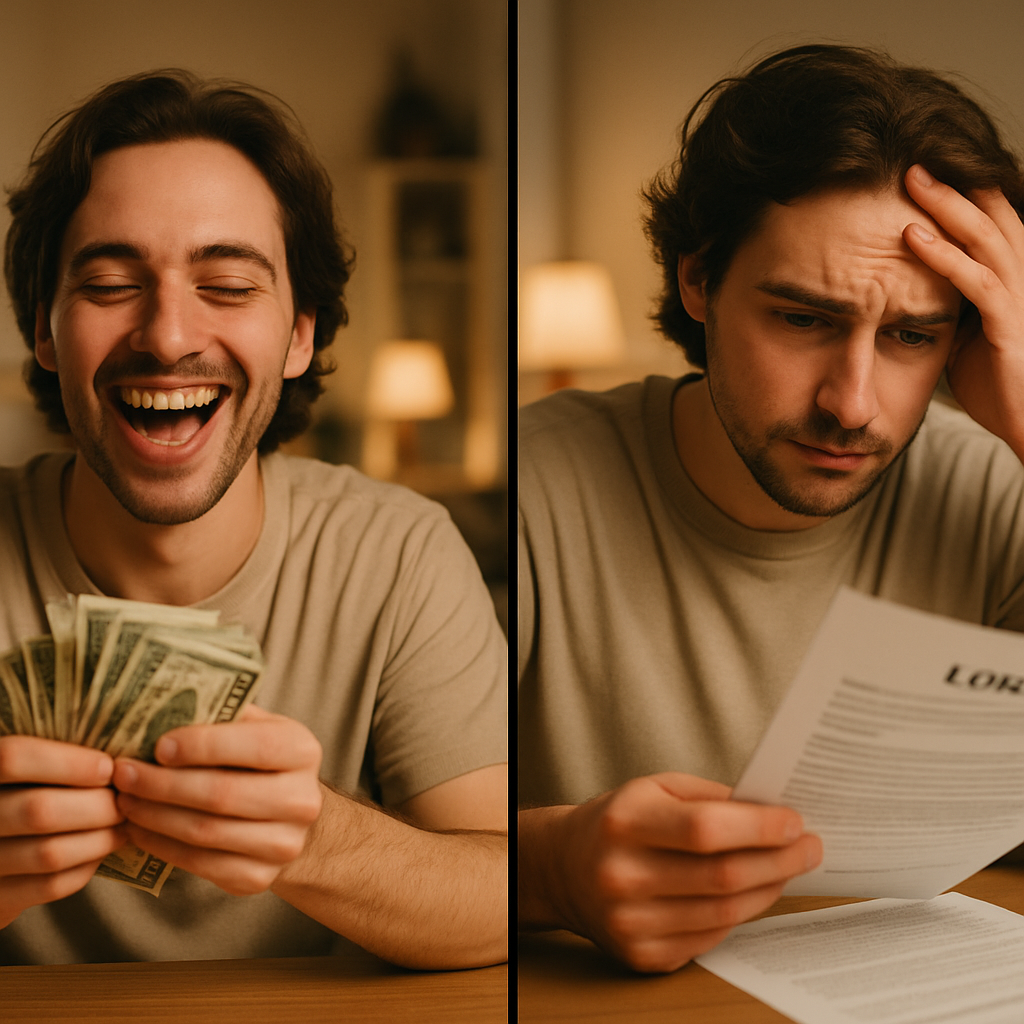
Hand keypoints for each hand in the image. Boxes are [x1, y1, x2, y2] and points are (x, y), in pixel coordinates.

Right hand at [0, 736, 126, 927]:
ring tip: (123, 824)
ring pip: (50, 853)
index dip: (68, 762)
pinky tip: (101, 850)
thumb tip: (119, 749)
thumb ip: (53, 751)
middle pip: (40, 810)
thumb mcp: (25, 768)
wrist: (0, 847)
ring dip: (100, 838)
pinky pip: (49, 886)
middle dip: (98, 805)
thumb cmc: (21, 791)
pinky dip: (86, 866)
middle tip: (126, 800)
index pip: (14, 757)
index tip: (108, 767)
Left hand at [111, 705, 322, 895]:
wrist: (289, 816)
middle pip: (223, 794)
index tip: (158, 745)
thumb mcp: (255, 728)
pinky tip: (139, 829)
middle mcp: (302, 800)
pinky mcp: (259, 878)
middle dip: (164, 785)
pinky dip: (162, 846)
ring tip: (124, 800)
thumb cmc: (258, 761)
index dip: (202, 746)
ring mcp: (284, 844)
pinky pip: (200, 864)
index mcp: (302, 751)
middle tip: (124, 774)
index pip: (255, 746)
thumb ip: (221, 716)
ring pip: (206, 832)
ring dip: (154, 817)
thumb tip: (157, 706)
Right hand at [520, 773, 821, 972]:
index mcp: (624, 822)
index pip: (705, 829)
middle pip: (722, 876)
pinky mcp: (642, 955)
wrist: (565, 868)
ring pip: (724, 913)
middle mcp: (622, 875)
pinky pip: (710, 937)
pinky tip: (752, 893)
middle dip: (778, 860)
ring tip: (788, 868)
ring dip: (768, 889)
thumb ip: (709, 797)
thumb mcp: (653, 788)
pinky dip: (740, 915)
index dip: (758, 827)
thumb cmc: (619, 820)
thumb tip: (772, 813)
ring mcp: (630, 922)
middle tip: (809, 847)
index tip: (794, 821)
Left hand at [903, 164, 1023, 454]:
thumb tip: (913, 295)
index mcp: (1017, 281)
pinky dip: (942, 255)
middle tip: (913, 161)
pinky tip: (913, 236)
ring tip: (911, 180)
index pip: (993, 225)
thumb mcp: (969, 341)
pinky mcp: (1012, 327)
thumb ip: (952, 310)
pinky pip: (976, 282)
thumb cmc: (1003, 388)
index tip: (922, 175)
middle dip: (955, 186)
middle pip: (993, 217)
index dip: (963, 197)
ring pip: (987, 238)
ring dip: (947, 206)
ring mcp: (1023, 300)